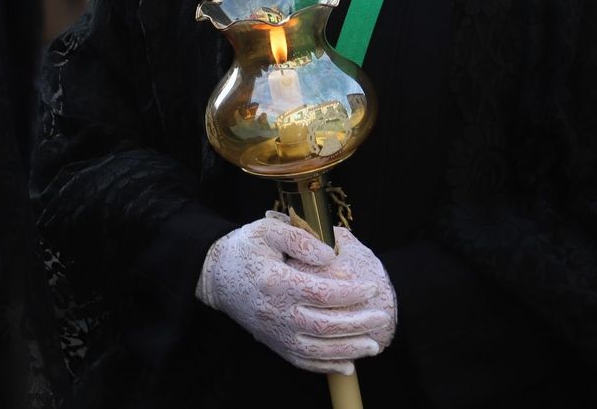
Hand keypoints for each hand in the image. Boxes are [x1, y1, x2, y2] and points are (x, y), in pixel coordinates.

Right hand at [196, 212, 395, 373]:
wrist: (214, 274)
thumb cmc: (245, 247)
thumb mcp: (269, 230)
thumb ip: (301, 240)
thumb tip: (330, 254)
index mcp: (276, 282)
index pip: (320, 292)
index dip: (350, 293)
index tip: (371, 288)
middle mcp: (275, 312)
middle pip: (322, 325)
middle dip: (357, 324)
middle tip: (382, 318)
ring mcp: (273, 332)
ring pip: (315, 349)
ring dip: (347, 350)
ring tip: (373, 346)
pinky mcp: (271, 342)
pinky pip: (301, 360)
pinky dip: (325, 366)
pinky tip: (347, 365)